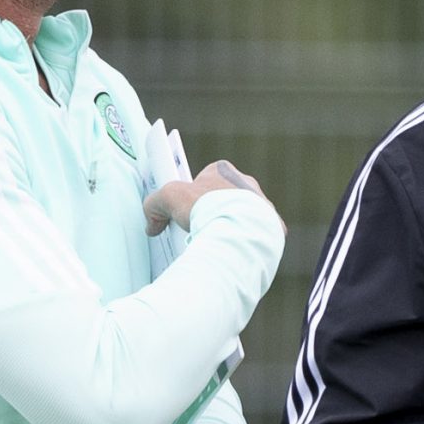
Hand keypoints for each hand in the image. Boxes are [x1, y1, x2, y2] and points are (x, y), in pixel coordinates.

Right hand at [143, 160, 274, 235]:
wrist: (238, 230)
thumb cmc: (206, 207)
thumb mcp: (168, 197)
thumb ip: (154, 204)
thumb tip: (151, 224)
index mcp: (225, 171)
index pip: (204, 181)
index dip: (190, 197)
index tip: (182, 212)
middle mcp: (247, 185)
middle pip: (222, 201)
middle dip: (209, 215)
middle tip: (195, 231)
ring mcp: (262, 207)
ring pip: (240, 218)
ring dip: (227, 229)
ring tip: (211, 244)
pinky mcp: (272, 229)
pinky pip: (254, 236)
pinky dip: (242, 244)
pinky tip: (230, 252)